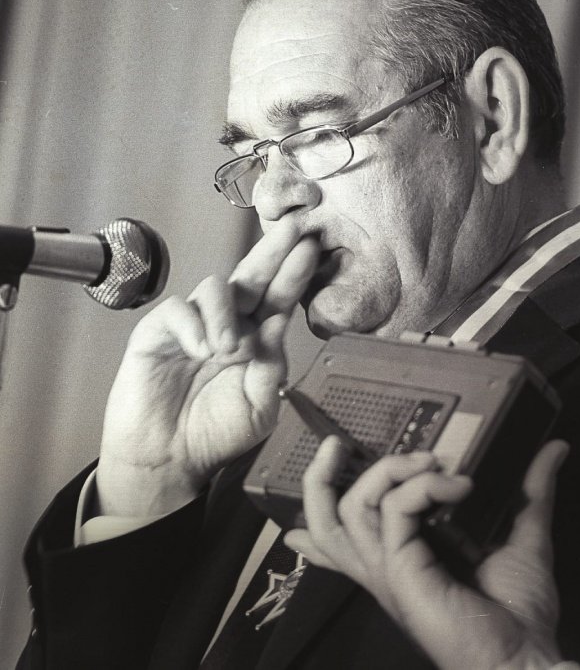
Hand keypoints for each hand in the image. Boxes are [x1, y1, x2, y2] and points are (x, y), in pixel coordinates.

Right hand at [96, 216, 319, 516]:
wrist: (167, 458)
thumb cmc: (214, 431)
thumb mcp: (259, 407)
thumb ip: (272, 370)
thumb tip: (275, 328)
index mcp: (255, 337)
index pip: (279, 297)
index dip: (295, 272)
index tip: (312, 247)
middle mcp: (228, 322)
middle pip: (251, 275)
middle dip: (272, 251)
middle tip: (292, 229)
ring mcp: (194, 323)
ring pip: (215, 288)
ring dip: (226, 314)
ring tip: (228, 350)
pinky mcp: (160, 330)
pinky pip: (179, 310)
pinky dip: (193, 328)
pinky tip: (200, 351)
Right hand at [285, 437, 568, 669]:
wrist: (524, 658)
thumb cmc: (521, 611)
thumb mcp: (522, 536)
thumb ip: (531, 492)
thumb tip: (555, 449)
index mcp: (400, 559)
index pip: (343, 539)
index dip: (315, 520)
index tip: (306, 501)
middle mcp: (384, 564)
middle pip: (325, 522)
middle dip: (319, 477)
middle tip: (337, 445)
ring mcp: (387, 569)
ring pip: (347, 508)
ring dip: (384, 468)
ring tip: (428, 458)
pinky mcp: (399, 570)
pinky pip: (394, 509)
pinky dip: (424, 486)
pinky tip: (458, 485)